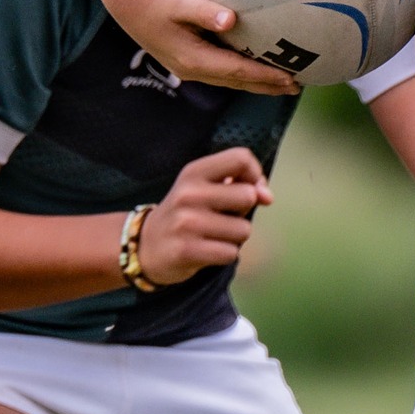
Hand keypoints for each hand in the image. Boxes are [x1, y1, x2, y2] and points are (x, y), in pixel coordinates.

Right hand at [102, 0, 300, 94]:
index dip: (266, 77)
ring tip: (283, 84)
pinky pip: (221, 71)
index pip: (239, 72)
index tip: (292, 78)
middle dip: (268, 86)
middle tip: (297, 87)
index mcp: (193, 59)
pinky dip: (242, 73)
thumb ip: (204, 11)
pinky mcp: (185, 59)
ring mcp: (187, 67)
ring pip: (230, 80)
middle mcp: (191, 68)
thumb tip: (230, 20)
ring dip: (257, 83)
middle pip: (238, 82)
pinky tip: (255, 69)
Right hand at [136, 148, 273, 283]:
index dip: (255, 175)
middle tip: (222, 217)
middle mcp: (189, 193)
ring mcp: (186, 222)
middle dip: (243, 211)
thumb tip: (267, 196)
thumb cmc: (187, 214)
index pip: (241, 158)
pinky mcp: (186, 250)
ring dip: (234, 237)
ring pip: (243, 230)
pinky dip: (225, 254)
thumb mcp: (205, 189)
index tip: (248, 188)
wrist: (146, 245)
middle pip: (248, 196)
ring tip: (212, 235)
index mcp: (194, 172)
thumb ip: (241, 185)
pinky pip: (231, 253)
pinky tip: (207, 250)